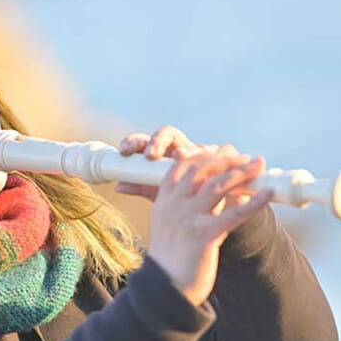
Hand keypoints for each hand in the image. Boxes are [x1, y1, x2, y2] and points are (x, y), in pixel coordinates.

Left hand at [115, 124, 248, 205]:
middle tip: (152, 155)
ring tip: (180, 156)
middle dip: (158, 142)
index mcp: (160, 153)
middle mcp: (179, 147)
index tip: (125, 150)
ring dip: (187, 149)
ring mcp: (201, 152)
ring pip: (194, 144)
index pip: (145, 141)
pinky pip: (223, 152)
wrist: (206, 206)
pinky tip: (220, 161)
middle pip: (168, 134)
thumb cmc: (176, 196)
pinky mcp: (223, 159)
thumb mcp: (156, 192)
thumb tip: (118, 186)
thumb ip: (140, 186)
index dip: (135, 142)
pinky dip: (221, 156)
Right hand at [147, 149, 271, 305]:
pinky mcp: (204, 236)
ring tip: (258, 165)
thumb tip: (212, 190)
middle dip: (226, 160)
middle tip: (245, 157)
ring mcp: (188, 219)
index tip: (222, 152)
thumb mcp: (169, 226)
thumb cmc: (171, 260)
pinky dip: (253, 203)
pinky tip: (267, 193)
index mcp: (164, 202)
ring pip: (217, 186)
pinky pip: (233, 215)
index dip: (204, 156)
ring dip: (241, 172)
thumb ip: (185, 206)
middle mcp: (174, 206)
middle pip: (202, 170)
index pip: (182, 167)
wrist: (165, 289)